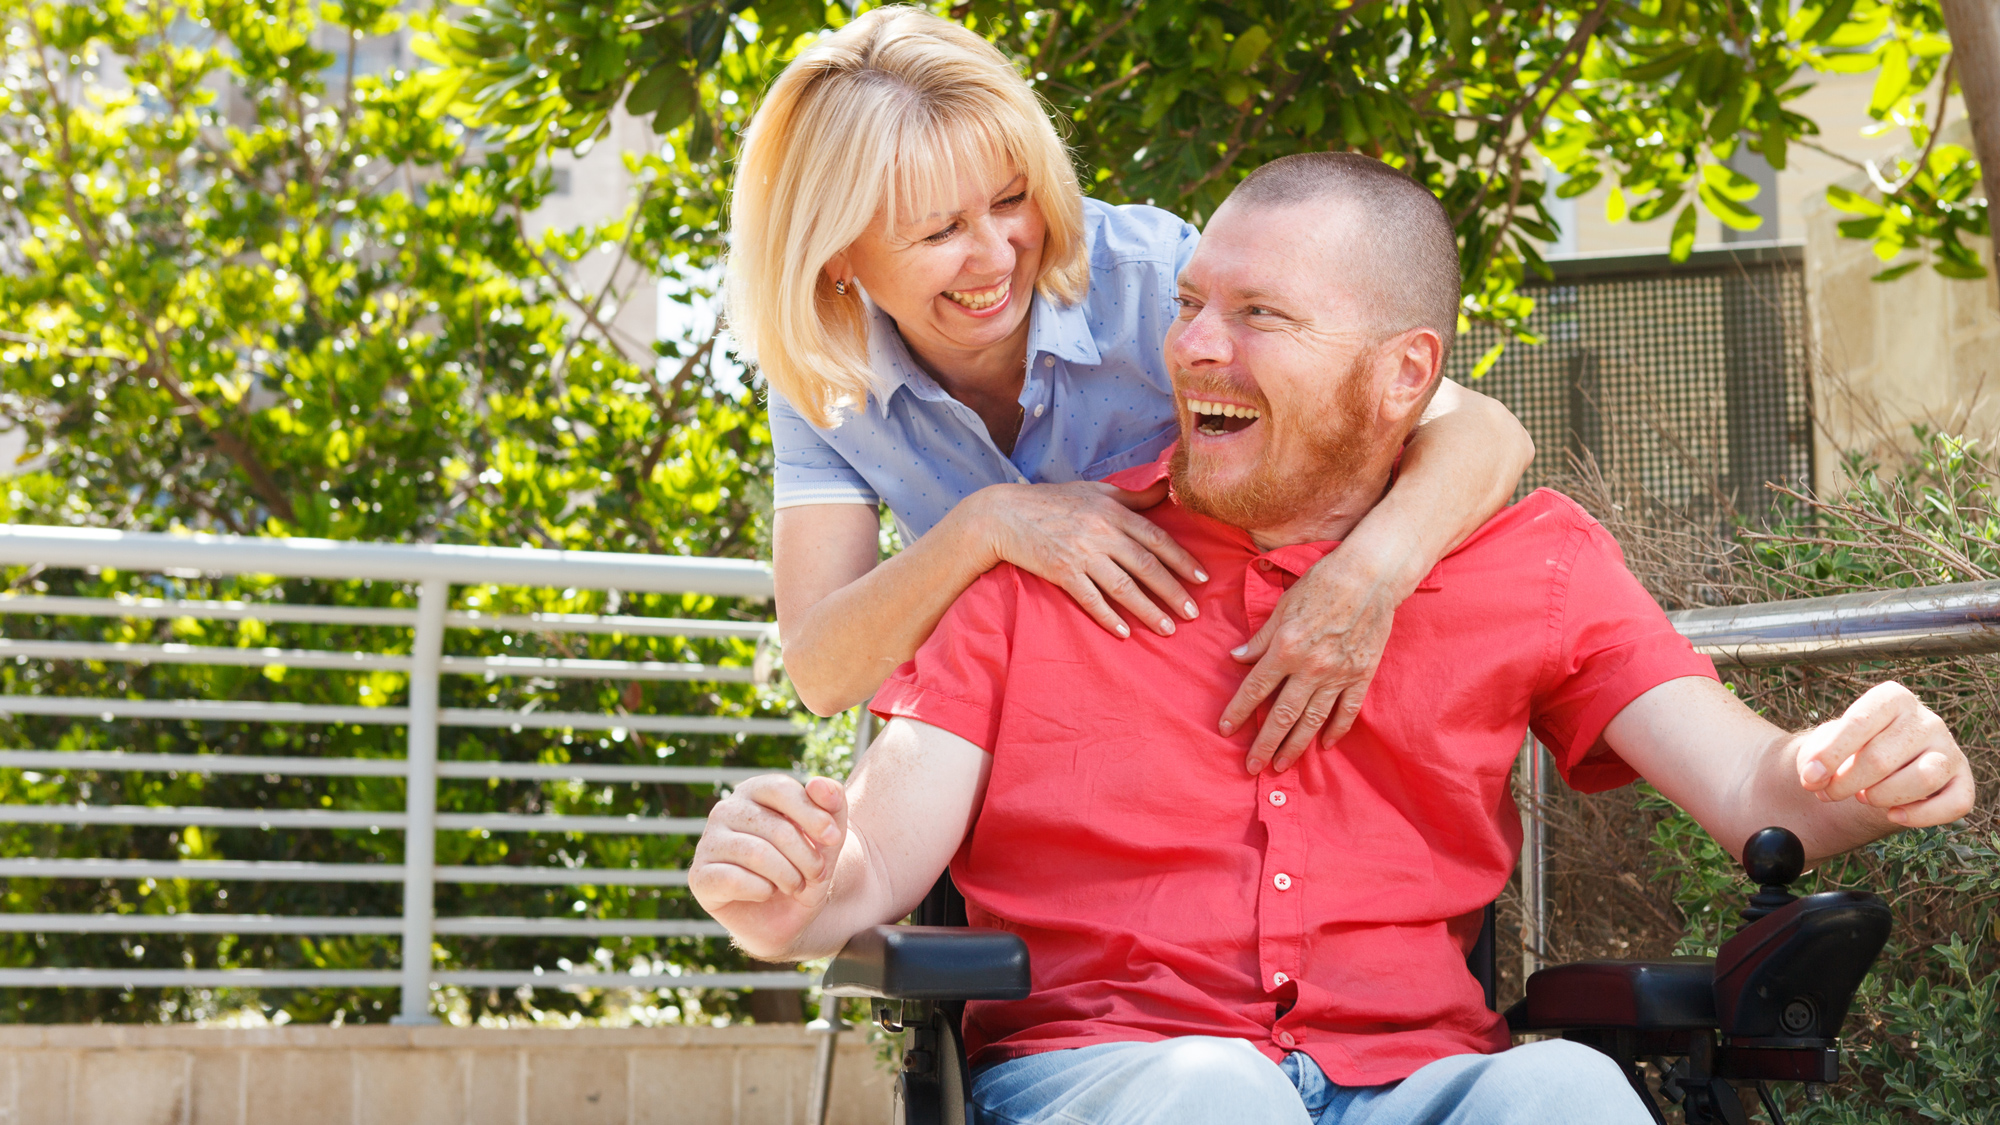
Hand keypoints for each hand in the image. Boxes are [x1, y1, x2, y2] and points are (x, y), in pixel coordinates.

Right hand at [689, 775, 847, 952]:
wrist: (788, 915)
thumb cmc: (805, 867)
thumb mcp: (829, 838)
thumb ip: (833, 805)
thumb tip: (818, 784)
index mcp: (754, 790)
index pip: (780, 788)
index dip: (812, 815)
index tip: (834, 838)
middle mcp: (726, 810)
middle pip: (774, 827)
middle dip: (806, 857)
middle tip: (816, 874)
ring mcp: (708, 842)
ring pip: (756, 854)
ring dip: (788, 877)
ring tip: (796, 885)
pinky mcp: (699, 876)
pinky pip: (733, 880)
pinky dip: (761, 891)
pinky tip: (766, 893)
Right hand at [967, 480, 1206, 638]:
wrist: (1005, 514)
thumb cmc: (1053, 501)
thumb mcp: (1095, 491)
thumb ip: (1132, 497)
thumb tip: (1167, 488)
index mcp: (1113, 511)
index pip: (1156, 538)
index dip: (1182, 560)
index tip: (1202, 579)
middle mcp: (1101, 532)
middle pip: (1146, 566)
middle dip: (1173, 591)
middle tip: (1192, 613)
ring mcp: (1081, 554)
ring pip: (1123, 587)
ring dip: (1148, 610)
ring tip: (1168, 628)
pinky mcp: (1061, 572)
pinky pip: (1090, 599)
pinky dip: (1108, 617)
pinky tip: (1124, 632)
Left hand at [1220, 550, 1401, 773]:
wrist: (1371, 577)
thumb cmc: (1322, 583)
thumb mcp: (1283, 606)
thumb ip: (1260, 638)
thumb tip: (1237, 658)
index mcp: (1286, 648)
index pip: (1255, 688)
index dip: (1238, 711)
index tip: (1226, 729)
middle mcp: (1311, 667)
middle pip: (1282, 715)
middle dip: (1264, 744)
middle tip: (1252, 767)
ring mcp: (1338, 675)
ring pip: (1312, 720)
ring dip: (1295, 746)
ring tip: (1281, 765)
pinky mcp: (1361, 676)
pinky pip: (1346, 712)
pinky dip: (1335, 730)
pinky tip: (1323, 746)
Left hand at [1794, 681, 1973, 827]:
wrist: (1879, 766)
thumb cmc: (1850, 750)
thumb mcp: (1826, 744)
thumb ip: (1814, 757)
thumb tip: (1814, 779)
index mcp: (1892, 698)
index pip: (1859, 723)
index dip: (1830, 754)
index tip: (1810, 778)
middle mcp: (1926, 720)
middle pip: (1882, 757)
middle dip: (1846, 783)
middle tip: (1829, 794)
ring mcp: (1949, 749)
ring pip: (1923, 779)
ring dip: (1882, 797)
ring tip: (1863, 797)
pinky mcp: (1963, 780)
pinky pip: (1954, 803)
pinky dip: (1921, 816)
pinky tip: (1893, 815)